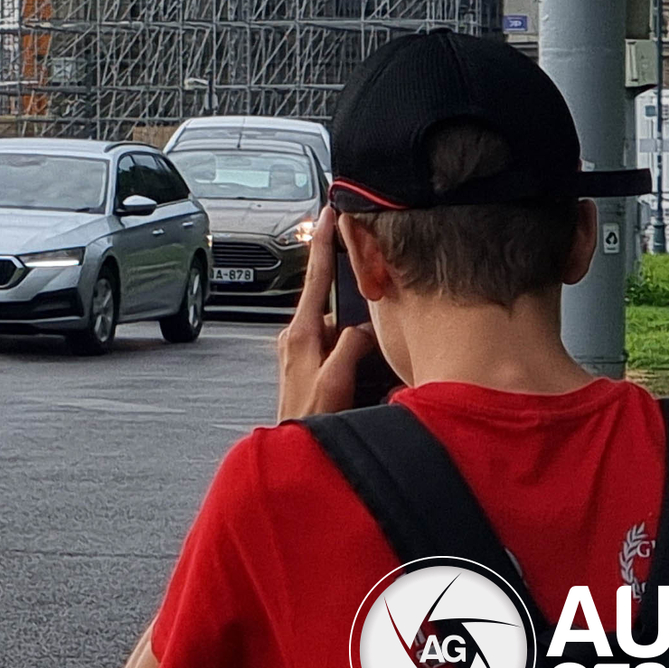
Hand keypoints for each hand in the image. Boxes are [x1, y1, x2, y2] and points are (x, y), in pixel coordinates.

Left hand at [275, 206, 378, 422]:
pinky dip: (354, 343)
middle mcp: (298, 337)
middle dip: (349, 286)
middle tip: (368, 264)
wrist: (295, 453)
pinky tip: (368, 357)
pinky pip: (338, 343)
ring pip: (338, 324)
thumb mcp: (334, 383)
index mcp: (301, 335)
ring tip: (373, 332)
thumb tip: (364, 327)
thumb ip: (350, 349)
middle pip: (330, 299)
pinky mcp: (311, 364)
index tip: (328, 214)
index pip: (316, 278)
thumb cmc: (309, 422)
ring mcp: (303, 350)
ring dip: (356, 325)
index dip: (323, 243)